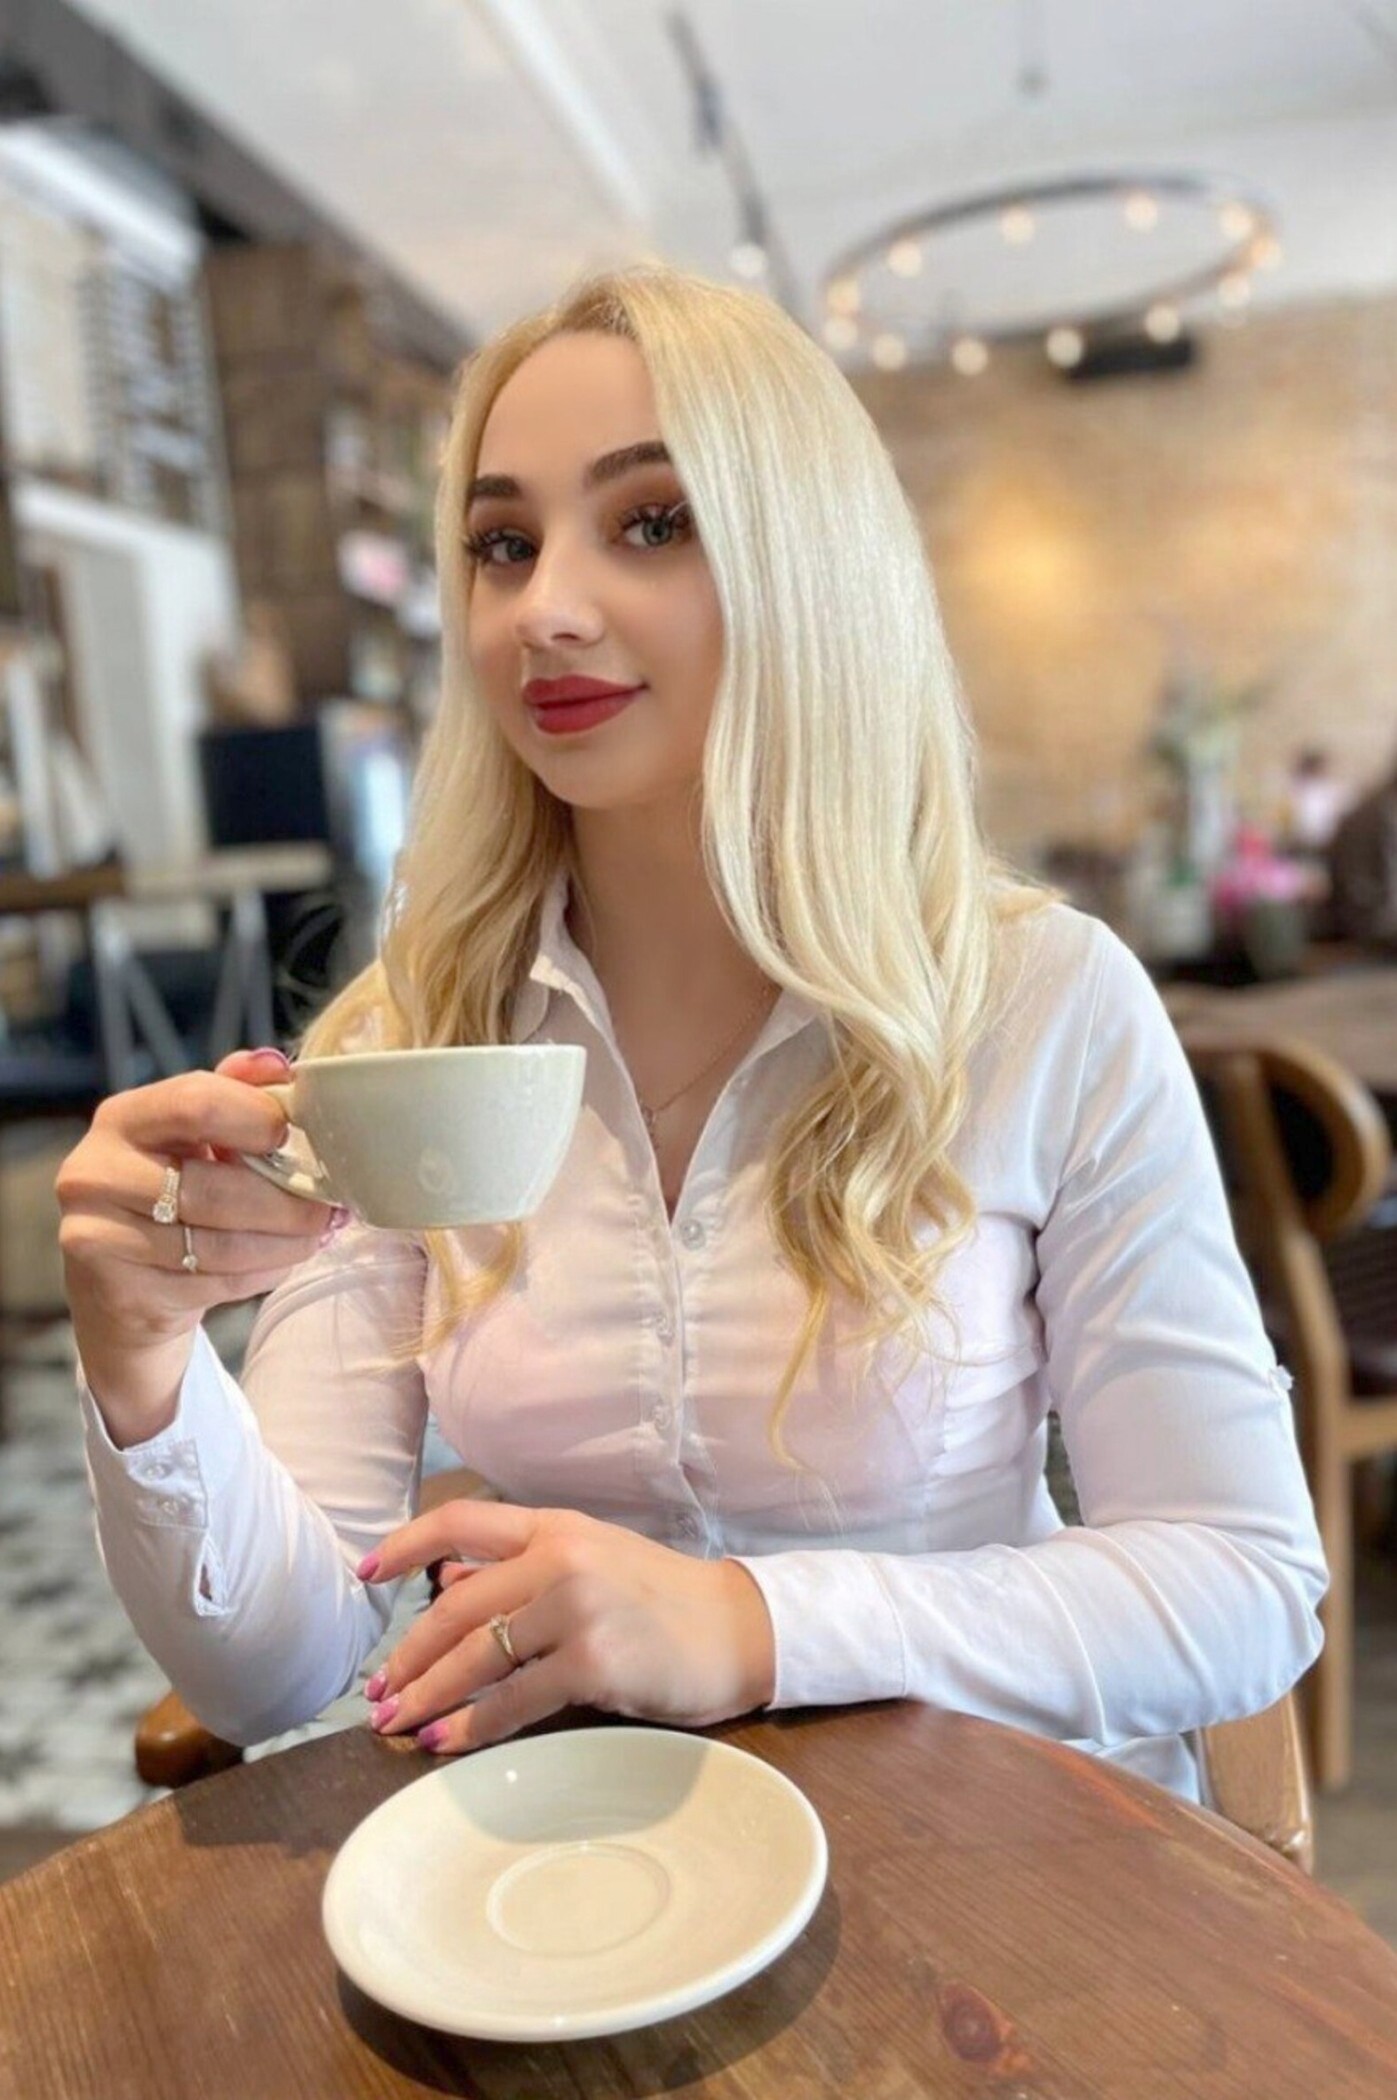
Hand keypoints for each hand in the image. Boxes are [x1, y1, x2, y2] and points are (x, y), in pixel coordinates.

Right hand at [57, 1047, 339, 1437]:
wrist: (118, 1279)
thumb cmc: (168, 1187)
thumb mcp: (194, 1133)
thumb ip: (233, 1092)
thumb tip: (277, 1065)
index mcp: (123, 1118)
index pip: (196, 1103)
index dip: (257, 1119)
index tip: (292, 1136)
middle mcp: (98, 1173)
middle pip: (214, 1189)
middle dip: (287, 1202)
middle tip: (330, 1208)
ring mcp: (101, 1236)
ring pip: (220, 1245)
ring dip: (284, 1244)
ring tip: (316, 1236)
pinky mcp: (121, 1290)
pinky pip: (214, 1283)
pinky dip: (261, 1273)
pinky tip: (279, 1260)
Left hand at [357, 1501, 776, 1754]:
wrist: (737, 1630)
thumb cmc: (661, 1599)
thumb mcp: (591, 1561)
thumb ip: (521, 1569)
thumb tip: (446, 1581)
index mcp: (556, 1527)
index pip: (463, 1520)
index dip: (406, 1545)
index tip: (366, 1574)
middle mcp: (561, 1558)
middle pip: (457, 1605)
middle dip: (408, 1653)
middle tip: (376, 1688)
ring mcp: (577, 1608)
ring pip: (476, 1656)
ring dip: (425, 1695)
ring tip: (394, 1722)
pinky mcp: (592, 1662)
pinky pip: (512, 1700)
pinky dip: (469, 1725)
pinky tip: (442, 1741)